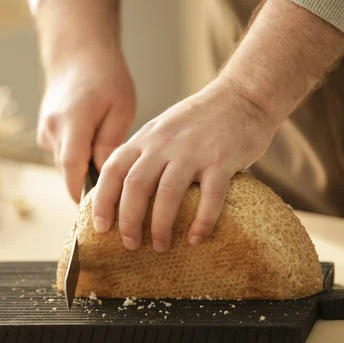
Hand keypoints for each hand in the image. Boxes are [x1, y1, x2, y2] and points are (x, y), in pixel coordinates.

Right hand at [37, 46, 135, 201]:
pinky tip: (95, 146)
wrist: (76, 55)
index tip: (99, 214)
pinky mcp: (45, 134)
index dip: (83, 193)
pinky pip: (63, 156)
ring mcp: (45, 132)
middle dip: (89, 187)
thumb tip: (105, 176)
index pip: (72, 167)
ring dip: (85, 170)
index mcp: (73, 121)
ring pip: (66, 166)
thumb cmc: (106, 77)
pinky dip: (78, 159)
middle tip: (116, 199)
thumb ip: (110, 142)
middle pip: (69, 172)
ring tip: (109, 163)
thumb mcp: (120, 107)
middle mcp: (52, 129)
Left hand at [91, 77, 279, 251]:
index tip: (101, 227)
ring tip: (160, 246)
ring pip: (167, 194)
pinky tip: (196, 239)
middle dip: (129, 221)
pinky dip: (201, 222)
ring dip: (160, 226)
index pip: (113, 170)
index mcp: (146, 138)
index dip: (102, 201)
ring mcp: (194, 151)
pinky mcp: (222, 160)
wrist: (242, 96)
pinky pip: (210, 197)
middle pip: (135, 185)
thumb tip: (122, 192)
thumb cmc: (200, 120)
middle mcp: (165, 144)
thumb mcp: (163, 129)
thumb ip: (144, 154)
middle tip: (130, 244)